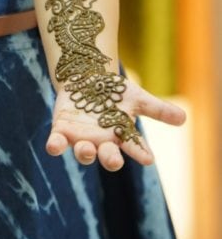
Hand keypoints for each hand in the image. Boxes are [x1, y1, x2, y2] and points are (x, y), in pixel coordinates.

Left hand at [46, 77, 185, 170]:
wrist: (85, 78)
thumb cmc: (113, 92)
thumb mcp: (136, 97)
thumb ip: (157, 109)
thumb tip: (183, 118)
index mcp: (121, 137)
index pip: (134, 148)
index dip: (140, 153)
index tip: (147, 158)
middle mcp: (102, 142)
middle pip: (108, 158)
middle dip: (111, 160)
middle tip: (115, 161)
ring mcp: (81, 138)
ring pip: (84, 153)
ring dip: (85, 153)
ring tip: (88, 149)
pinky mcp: (62, 130)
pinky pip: (57, 143)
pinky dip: (55, 146)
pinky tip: (54, 147)